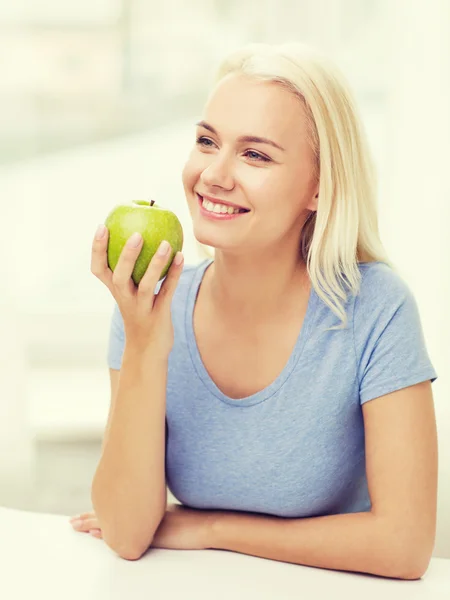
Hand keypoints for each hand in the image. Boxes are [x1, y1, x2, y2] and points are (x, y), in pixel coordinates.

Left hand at [69, 504, 216, 549]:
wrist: (207, 523)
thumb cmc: (194, 520)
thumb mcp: (171, 513)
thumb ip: (157, 511)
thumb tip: (148, 512)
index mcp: (144, 507)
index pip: (117, 506)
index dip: (101, 509)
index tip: (86, 513)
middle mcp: (141, 512)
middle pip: (110, 513)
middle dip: (90, 516)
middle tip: (72, 521)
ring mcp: (143, 524)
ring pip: (112, 523)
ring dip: (93, 524)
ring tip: (77, 527)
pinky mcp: (146, 534)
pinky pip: (121, 534)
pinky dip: (106, 533)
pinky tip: (95, 534)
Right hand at [90, 225, 183, 356]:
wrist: (146, 351)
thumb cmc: (140, 314)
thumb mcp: (130, 294)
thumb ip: (132, 270)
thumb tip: (138, 232)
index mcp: (115, 291)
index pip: (98, 269)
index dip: (97, 249)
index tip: (102, 226)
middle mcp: (124, 299)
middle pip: (119, 276)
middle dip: (125, 256)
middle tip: (137, 234)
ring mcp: (141, 309)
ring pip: (145, 285)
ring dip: (155, 264)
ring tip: (166, 243)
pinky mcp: (158, 316)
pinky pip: (167, 292)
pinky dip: (174, 274)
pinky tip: (181, 256)